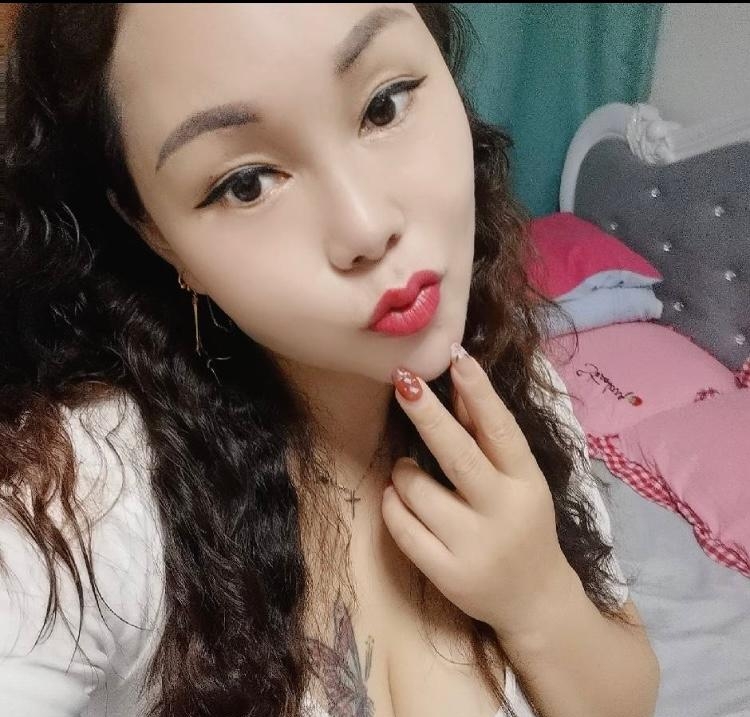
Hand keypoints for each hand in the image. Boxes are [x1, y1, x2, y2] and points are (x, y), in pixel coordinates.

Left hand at [382, 344, 578, 641]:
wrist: (535, 601)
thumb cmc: (524, 525)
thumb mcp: (520, 481)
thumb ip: (489, 436)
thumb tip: (458, 379)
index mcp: (526, 484)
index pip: (501, 431)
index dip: (478, 392)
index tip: (457, 356)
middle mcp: (502, 513)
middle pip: (457, 456)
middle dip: (427, 414)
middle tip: (403, 381)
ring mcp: (473, 547)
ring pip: (415, 490)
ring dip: (403, 471)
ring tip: (409, 470)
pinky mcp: (446, 574)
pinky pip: (401, 526)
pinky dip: (392, 502)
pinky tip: (398, 496)